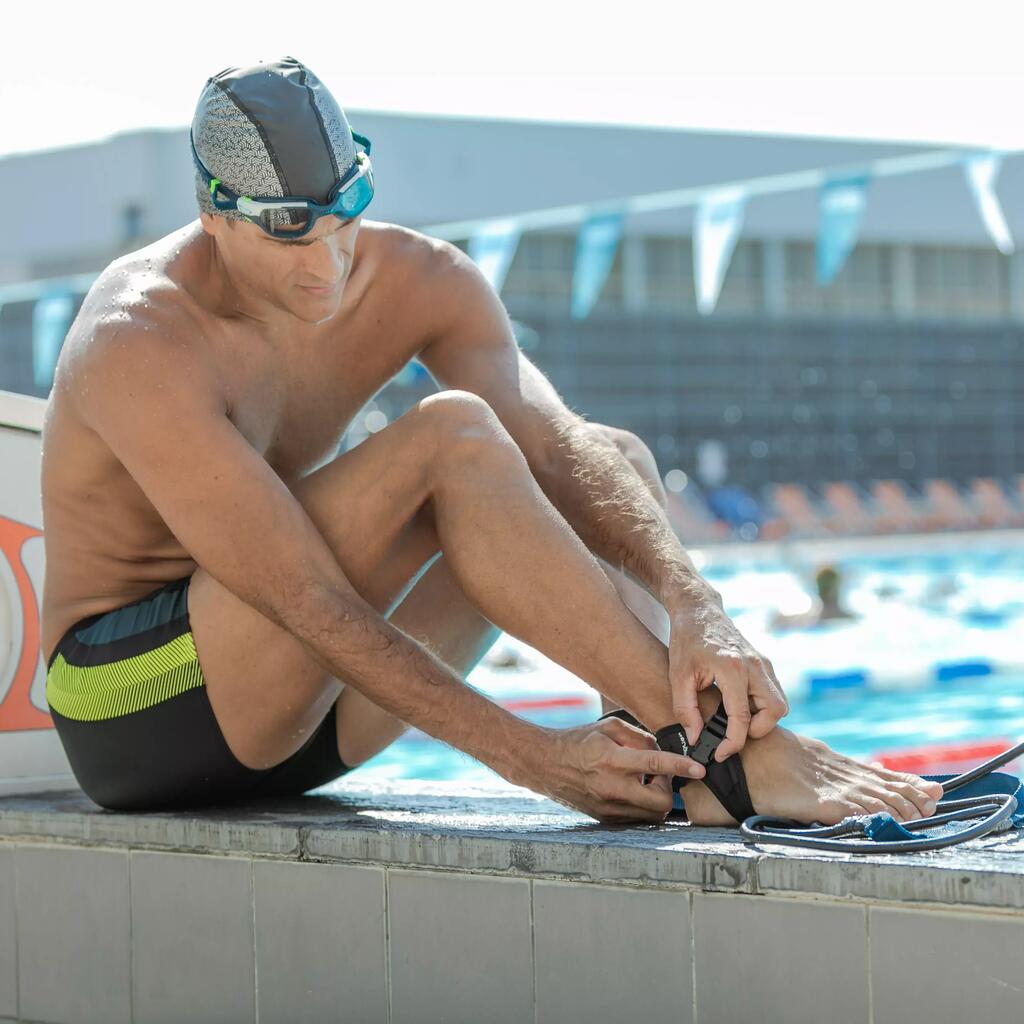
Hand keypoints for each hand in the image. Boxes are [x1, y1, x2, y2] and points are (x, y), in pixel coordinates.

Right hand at [529, 717, 705, 823]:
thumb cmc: (578, 741)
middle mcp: (611, 787)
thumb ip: (639, 737)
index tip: (699, 769)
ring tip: (642, 782)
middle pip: (661, 802)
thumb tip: (663, 750)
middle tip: (659, 776)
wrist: (546, 764)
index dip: (680, 766)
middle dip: (669, 789)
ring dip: (656, 798)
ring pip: (652, 814)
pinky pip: (637, 818)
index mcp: (612, 759)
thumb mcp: (608, 727)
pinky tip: (631, 791)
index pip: (654, 765)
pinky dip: (642, 806)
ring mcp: (608, 807)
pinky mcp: (606, 819)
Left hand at [665, 585, 787, 761]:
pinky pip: (774, 692)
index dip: (732, 743)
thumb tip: (695, 738)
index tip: (719, 754)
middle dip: (757, 730)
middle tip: (733, 732)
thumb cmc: (686, 641)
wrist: (699, 610)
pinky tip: (738, 705)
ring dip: (762, 718)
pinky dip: (762, 705)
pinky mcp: (764, 662)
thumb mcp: (678, 675)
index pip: (742, 718)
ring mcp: (763, 662)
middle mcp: (755, 665)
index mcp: (732, 668)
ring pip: (780, 703)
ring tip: (734, 719)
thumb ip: (686, 709)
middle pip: (775, 711)